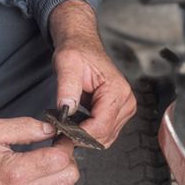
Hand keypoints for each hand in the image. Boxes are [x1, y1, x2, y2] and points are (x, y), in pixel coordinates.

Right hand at [0, 117, 79, 184]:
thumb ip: (25, 127)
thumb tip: (50, 129)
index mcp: (17, 171)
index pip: (61, 158)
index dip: (65, 143)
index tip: (59, 137)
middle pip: (69, 175)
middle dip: (67, 158)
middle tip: (55, 149)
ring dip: (64, 178)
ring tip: (51, 166)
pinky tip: (47, 183)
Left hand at [48, 0, 137, 147]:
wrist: (82, 45)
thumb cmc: (77, 52)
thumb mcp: (67, 65)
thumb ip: (67, 88)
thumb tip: (66, 110)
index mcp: (117, 90)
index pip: (100, 126)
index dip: (79, 134)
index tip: (60, 134)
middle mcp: (126, 101)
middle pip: (104, 136)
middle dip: (80, 138)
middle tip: (58, 134)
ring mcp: (125, 108)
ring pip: (105, 138)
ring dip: (84, 138)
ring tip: (65, 129)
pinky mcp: (119, 112)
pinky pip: (104, 133)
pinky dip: (88, 134)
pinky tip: (75, 126)